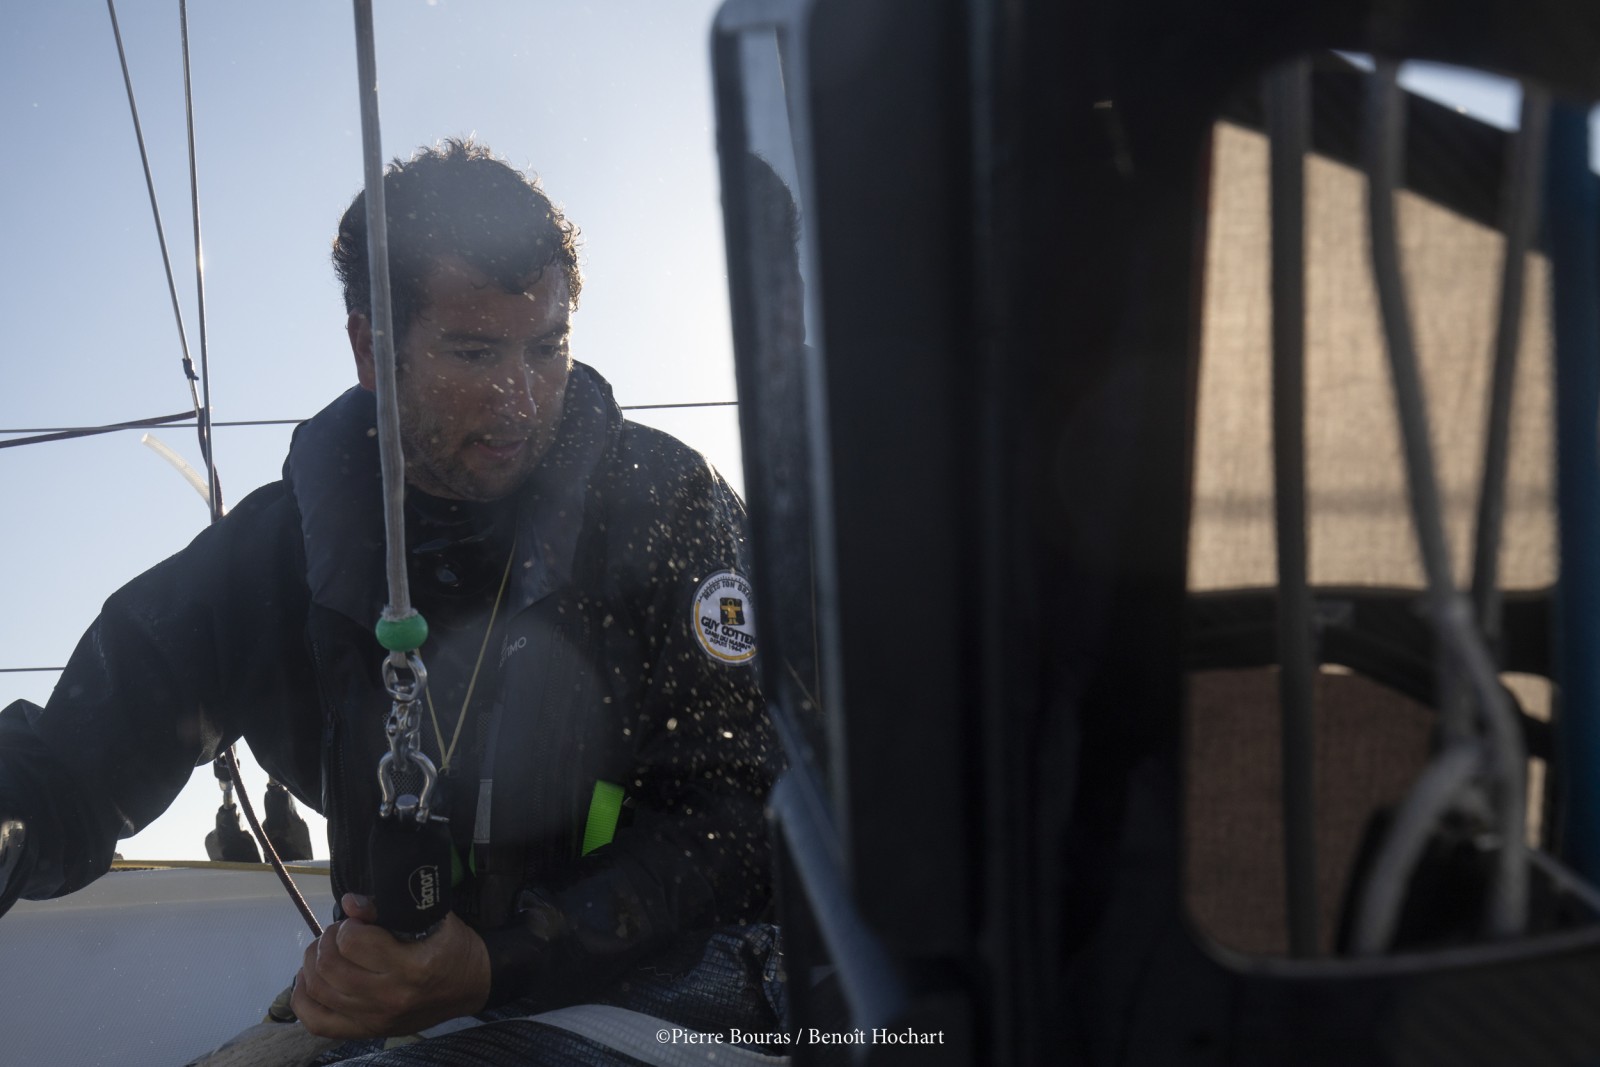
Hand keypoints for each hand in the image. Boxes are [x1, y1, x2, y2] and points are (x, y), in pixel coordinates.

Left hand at [291, 892, 490, 1038]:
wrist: (472, 986)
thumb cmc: (454, 947)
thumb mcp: (433, 918)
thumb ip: (389, 909)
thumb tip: (349, 903)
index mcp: (410, 967)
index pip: (353, 941)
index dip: (348, 924)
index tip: (357, 921)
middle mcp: (390, 997)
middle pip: (330, 966)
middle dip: (326, 940)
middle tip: (339, 932)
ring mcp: (375, 1019)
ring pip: (318, 990)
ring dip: (312, 963)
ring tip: (325, 950)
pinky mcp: (367, 1032)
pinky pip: (317, 1022)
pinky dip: (303, 1000)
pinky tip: (309, 979)